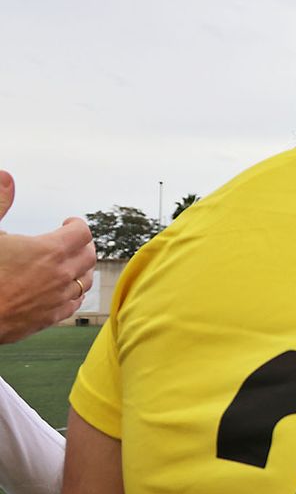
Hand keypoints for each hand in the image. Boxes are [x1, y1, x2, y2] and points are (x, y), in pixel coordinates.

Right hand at [0, 171, 96, 343]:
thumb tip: (6, 175)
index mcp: (50, 250)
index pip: (82, 232)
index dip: (76, 224)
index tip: (67, 222)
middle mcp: (62, 274)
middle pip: (89, 255)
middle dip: (82, 245)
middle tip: (70, 242)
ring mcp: (58, 298)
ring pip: (85, 280)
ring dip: (81, 269)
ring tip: (69, 264)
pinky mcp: (51, 318)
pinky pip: (74, 303)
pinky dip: (73, 293)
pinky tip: (62, 290)